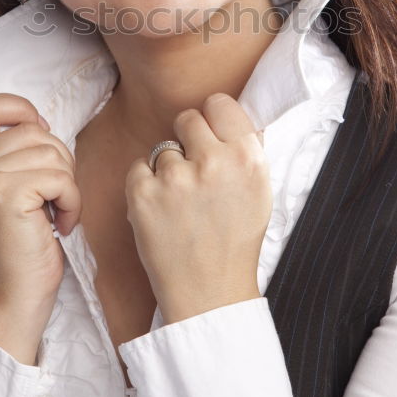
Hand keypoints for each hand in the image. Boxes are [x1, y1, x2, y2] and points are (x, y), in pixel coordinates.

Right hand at [0, 94, 79, 314]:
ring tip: (55, 214)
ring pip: (51, 151)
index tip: (39, 136)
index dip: (19, 109)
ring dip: (67, 184)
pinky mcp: (5, 195)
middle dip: (59, 160)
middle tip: (53, 198)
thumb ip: (13, 155)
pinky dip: (72, 200)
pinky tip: (60, 225)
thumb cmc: (24, 246)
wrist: (17, 297)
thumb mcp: (10, 192)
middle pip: (33, 130)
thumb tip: (39, 121)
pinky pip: (60, 177)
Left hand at [124, 93, 270, 322]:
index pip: (219, 104)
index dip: (212, 119)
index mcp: (248, 157)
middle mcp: (214, 161)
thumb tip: (226, 114)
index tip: (210, 135)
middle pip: (187, 118)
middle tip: (193, 172)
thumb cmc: (235, 242)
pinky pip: (138, 167)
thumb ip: (244, 150)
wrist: (208, 292)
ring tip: (181, 204)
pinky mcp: (143, 194)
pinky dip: (145, 185)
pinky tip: (162, 211)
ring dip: (167, 169)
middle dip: (187, 140)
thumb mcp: (259, 191)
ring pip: (162, 148)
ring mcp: (176, 177)